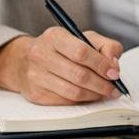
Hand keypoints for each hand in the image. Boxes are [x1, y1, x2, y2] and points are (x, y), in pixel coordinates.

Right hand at [0, 29, 123, 104]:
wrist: (24, 61)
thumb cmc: (59, 49)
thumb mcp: (83, 38)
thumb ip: (105, 46)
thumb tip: (113, 63)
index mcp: (55, 36)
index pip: (81, 52)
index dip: (102, 65)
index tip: (114, 73)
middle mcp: (41, 55)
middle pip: (79, 75)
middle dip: (102, 84)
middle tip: (114, 88)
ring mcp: (36, 76)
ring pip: (73, 92)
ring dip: (94, 95)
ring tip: (104, 93)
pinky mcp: (36, 94)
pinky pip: (65, 101)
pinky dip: (82, 100)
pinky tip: (89, 95)